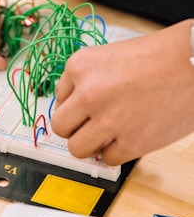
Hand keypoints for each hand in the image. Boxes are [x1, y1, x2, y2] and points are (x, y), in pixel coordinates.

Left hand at [51, 19, 193, 164]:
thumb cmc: (157, 57)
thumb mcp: (107, 57)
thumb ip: (83, 80)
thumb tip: (69, 106)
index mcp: (79, 66)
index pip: (58, 99)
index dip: (74, 105)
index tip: (87, 107)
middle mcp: (89, 92)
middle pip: (60, 127)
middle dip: (74, 128)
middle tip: (90, 125)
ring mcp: (109, 119)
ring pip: (77, 149)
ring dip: (90, 145)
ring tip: (107, 134)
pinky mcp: (132, 142)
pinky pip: (108, 159)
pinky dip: (115, 152)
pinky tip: (128, 136)